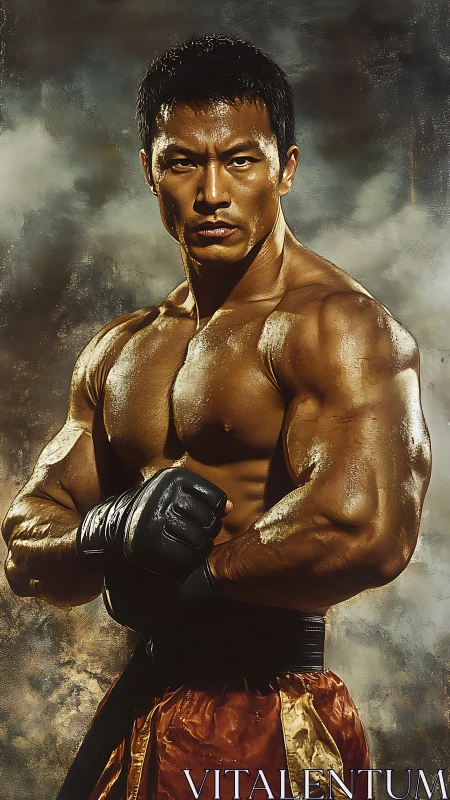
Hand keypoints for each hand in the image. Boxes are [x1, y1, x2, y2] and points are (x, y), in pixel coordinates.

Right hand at [77, 468, 230, 580]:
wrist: (112, 527)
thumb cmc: (153, 510)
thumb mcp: (175, 495)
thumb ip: (203, 499)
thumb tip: (229, 508)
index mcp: (173, 478)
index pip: (217, 499)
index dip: (216, 513)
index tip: (202, 518)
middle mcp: (165, 496)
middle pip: (211, 521)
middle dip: (208, 533)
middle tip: (195, 535)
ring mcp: (157, 519)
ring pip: (201, 541)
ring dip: (199, 549)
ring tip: (187, 546)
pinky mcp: (152, 543)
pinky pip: (186, 557)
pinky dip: (188, 562)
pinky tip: (180, 559)